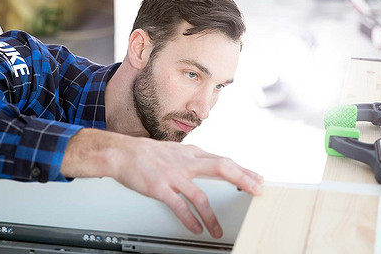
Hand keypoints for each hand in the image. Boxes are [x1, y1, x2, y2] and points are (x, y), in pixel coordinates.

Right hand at [61, 129, 262, 237]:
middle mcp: (186, 163)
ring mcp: (174, 175)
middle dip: (242, 179)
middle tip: (256, 190)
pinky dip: (189, 219)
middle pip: (222, 168)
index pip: (224, 160)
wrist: (122, 153)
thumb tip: (211, 164)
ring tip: (218, 230)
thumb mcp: (176, 150)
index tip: (257, 178)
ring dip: (212, 215)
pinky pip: (178, 206)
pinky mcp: (160, 188)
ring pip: (200, 195)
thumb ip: (194, 159)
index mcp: (192, 154)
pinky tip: (196, 229)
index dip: (243, 170)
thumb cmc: (148, 153)